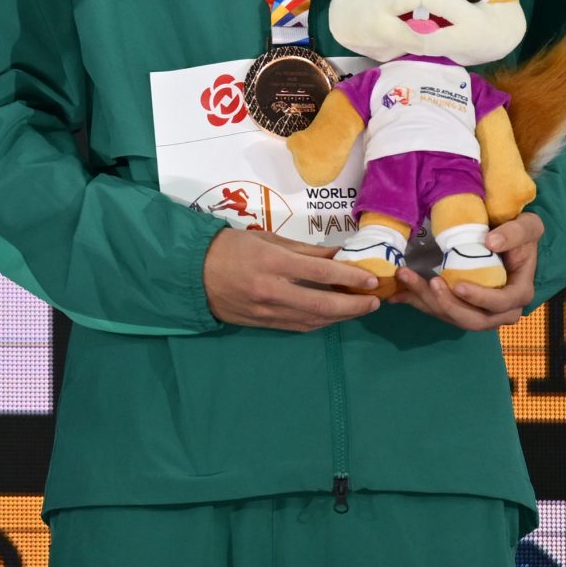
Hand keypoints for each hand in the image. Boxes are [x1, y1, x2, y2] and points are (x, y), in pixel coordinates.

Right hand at [202, 227, 383, 330]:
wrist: (191, 273)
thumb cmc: (228, 247)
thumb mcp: (265, 239)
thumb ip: (303, 250)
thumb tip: (336, 255)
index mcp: (273, 263)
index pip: (320, 273)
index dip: (350, 277)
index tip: (371, 280)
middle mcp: (272, 291)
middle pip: (323, 304)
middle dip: (354, 305)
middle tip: (375, 302)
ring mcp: (267, 311)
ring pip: (314, 320)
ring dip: (341, 317)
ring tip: (359, 309)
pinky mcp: (262, 324)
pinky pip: (298, 327)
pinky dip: (321, 323)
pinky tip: (334, 318)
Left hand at [396, 214, 541, 331]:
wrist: (506, 239)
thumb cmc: (519, 234)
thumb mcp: (528, 226)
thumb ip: (515, 233)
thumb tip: (491, 242)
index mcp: (518, 293)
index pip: (500, 304)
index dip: (479, 298)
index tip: (457, 285)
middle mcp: (500, 311)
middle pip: (473, 320)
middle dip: (447, 304)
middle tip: (427, 282)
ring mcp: (478, 311)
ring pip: (451, 316)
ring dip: (426, 301)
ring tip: (405, 277)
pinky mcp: (459, 306)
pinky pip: (437, 310)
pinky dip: (417, 302)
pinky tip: (397, 294)